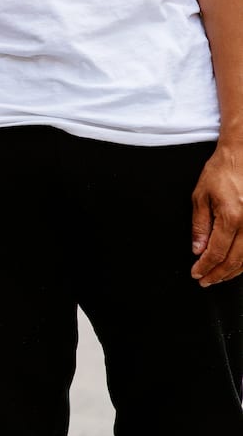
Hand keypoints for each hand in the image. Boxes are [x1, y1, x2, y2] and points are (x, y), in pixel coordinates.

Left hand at [190, 143, 242, 285]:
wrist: (242, 155)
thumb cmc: (221, 171)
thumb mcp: (201, 196)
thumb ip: (199, 225)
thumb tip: (198, 249)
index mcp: (231, 217)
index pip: (217, 252)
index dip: (205, 267)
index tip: (197, 274)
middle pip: (234, 261)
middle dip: (218, 274)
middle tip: (205, 280)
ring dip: (233, 272)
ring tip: (218, 276)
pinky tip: (236, 265)